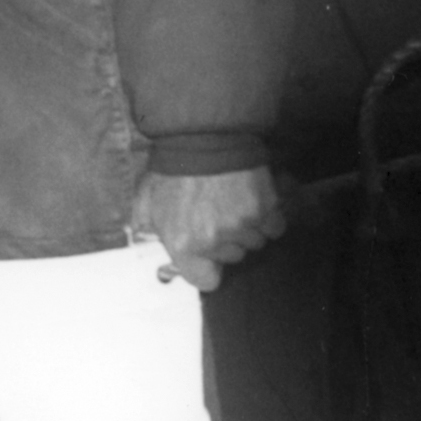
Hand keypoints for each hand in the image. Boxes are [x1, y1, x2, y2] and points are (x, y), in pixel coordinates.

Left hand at [131, 167, 286, 291]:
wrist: (204, 138)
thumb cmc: (172, 170)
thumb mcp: (146, 202)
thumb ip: (146, 230)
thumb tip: (150, 248)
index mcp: (184, 244)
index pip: (205, 281)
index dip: (206, 268)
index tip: (205, 257)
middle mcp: (216, 240)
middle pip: (231, 258)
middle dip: (225, 242)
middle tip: (214, 215)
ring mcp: (244, 226)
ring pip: (253, 242)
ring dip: (246, 228)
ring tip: (231, 203)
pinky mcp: (266, 209)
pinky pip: (274, 227)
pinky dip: (268, 218)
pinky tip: (253, 201)